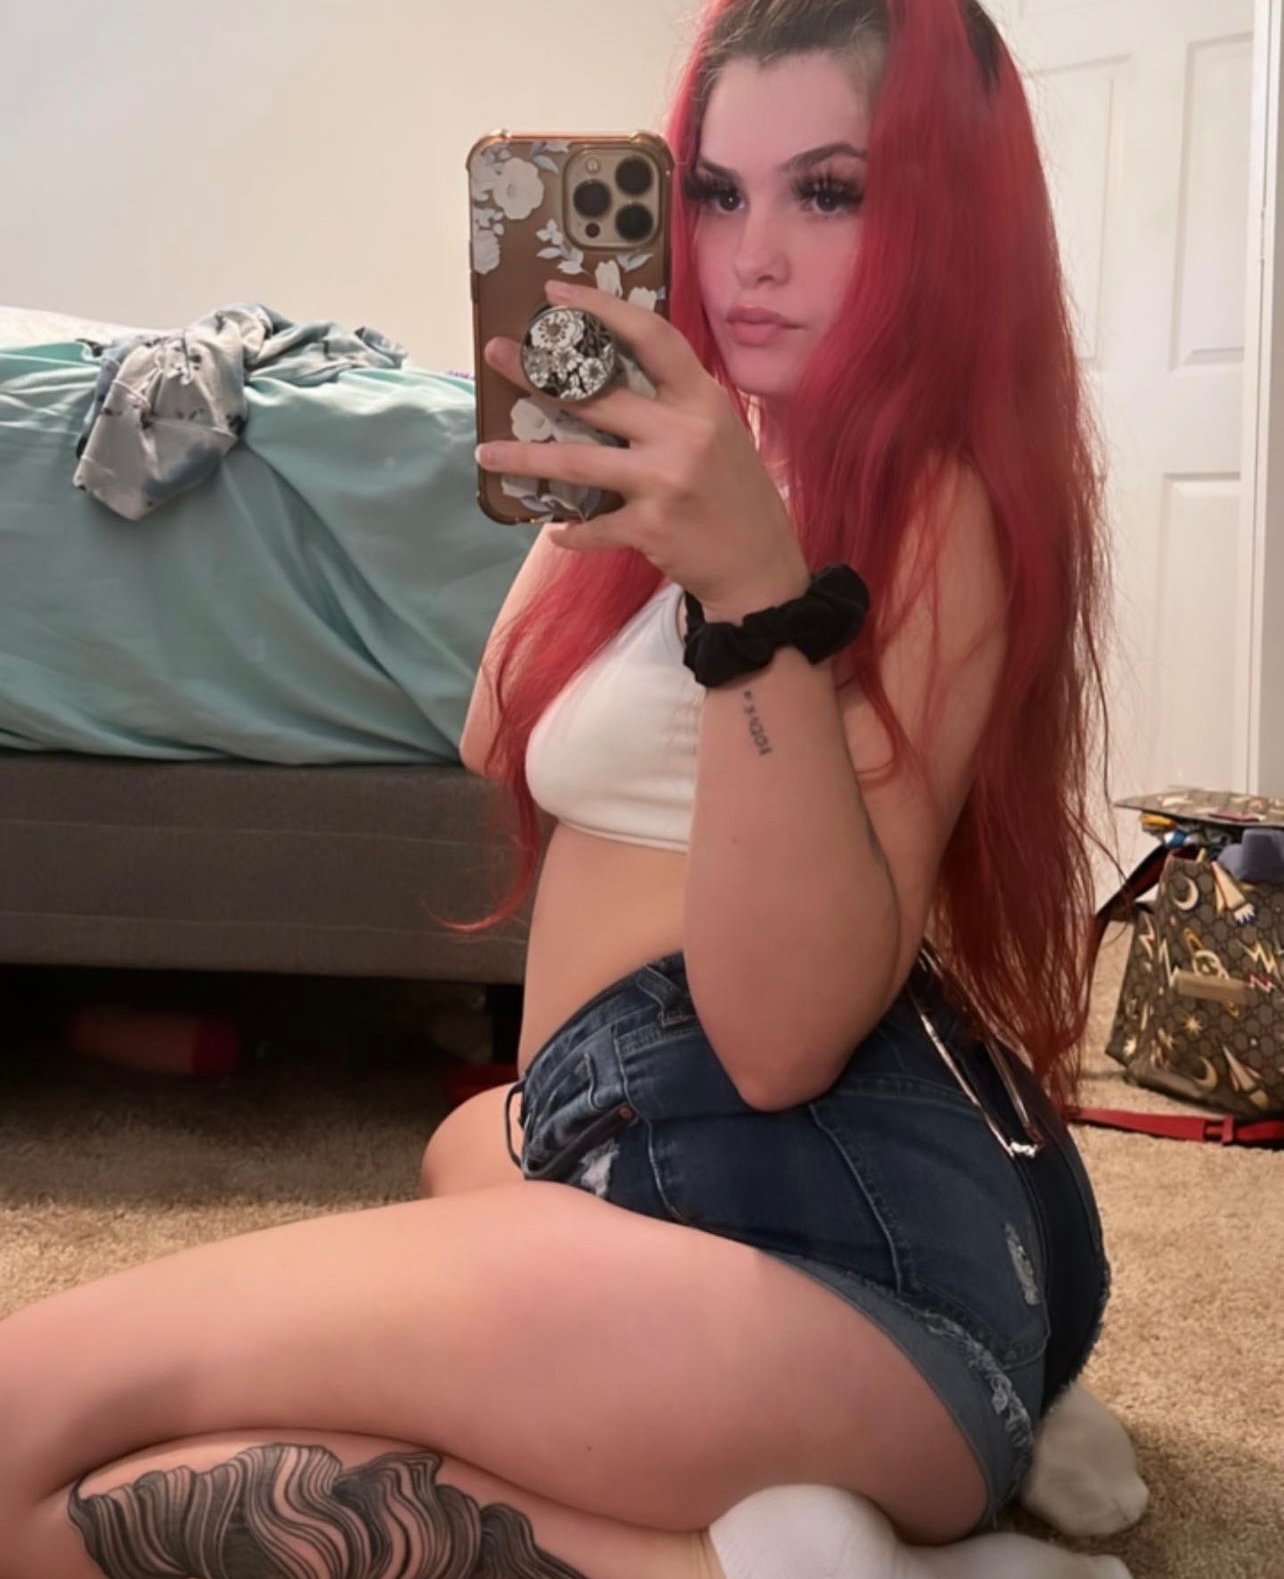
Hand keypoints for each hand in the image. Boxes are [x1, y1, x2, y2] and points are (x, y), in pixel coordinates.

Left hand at [475, 280, 809, 617]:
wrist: (760, 566)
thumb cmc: (736, 494)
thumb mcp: (721, 432)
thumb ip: (675, 405)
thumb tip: (610, 379)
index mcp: (703, 400)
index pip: (651, 337)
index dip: (602, 309)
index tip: (557, 294)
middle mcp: (685, 433)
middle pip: (597, 394)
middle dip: (538, 373)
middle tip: (497, 355)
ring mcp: (665, 480)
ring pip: (577, 462)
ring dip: (525, 459)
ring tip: (487, 452)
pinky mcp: (650, 527)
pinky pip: (593, 525)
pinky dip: (570, 531)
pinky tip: (555, 529)